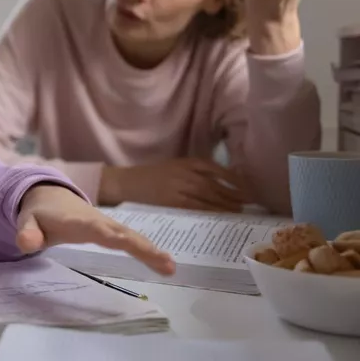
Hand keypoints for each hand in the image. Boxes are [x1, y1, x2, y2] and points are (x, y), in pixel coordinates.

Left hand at [16, 185, 174, 275]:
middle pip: (121, 233)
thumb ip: (27, 231)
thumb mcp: (27, 220)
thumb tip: (26, 244)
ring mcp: (107, 224)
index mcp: (76, 220)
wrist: (48, 193)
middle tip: (165, 263)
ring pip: (131, 236)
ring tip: (170, 267)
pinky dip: (148, 250)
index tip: (122, 242)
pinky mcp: (112, 230)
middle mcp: (96, 220)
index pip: (94, 228)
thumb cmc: (38, 212)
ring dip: (151, 250)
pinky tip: (165, 264)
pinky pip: (132, 239)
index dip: (107, 235)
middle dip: (141, 246)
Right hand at [98, 158, 247, 211]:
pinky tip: (220, 216)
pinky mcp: (173, 202)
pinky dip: (211, 212)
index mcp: (187, 162)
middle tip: (250, 204)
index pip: (217, 169)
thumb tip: (225, 185)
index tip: (250, 188)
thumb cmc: (153, 176)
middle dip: (235, 195)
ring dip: (226, 205)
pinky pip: (197, 208)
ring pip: (209, 197)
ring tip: (239, 212)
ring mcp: (179, 188)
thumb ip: (197, 173)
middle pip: (216, 185)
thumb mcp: (176, 167)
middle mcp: (185, 173)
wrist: (128, 183)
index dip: (235, 179)